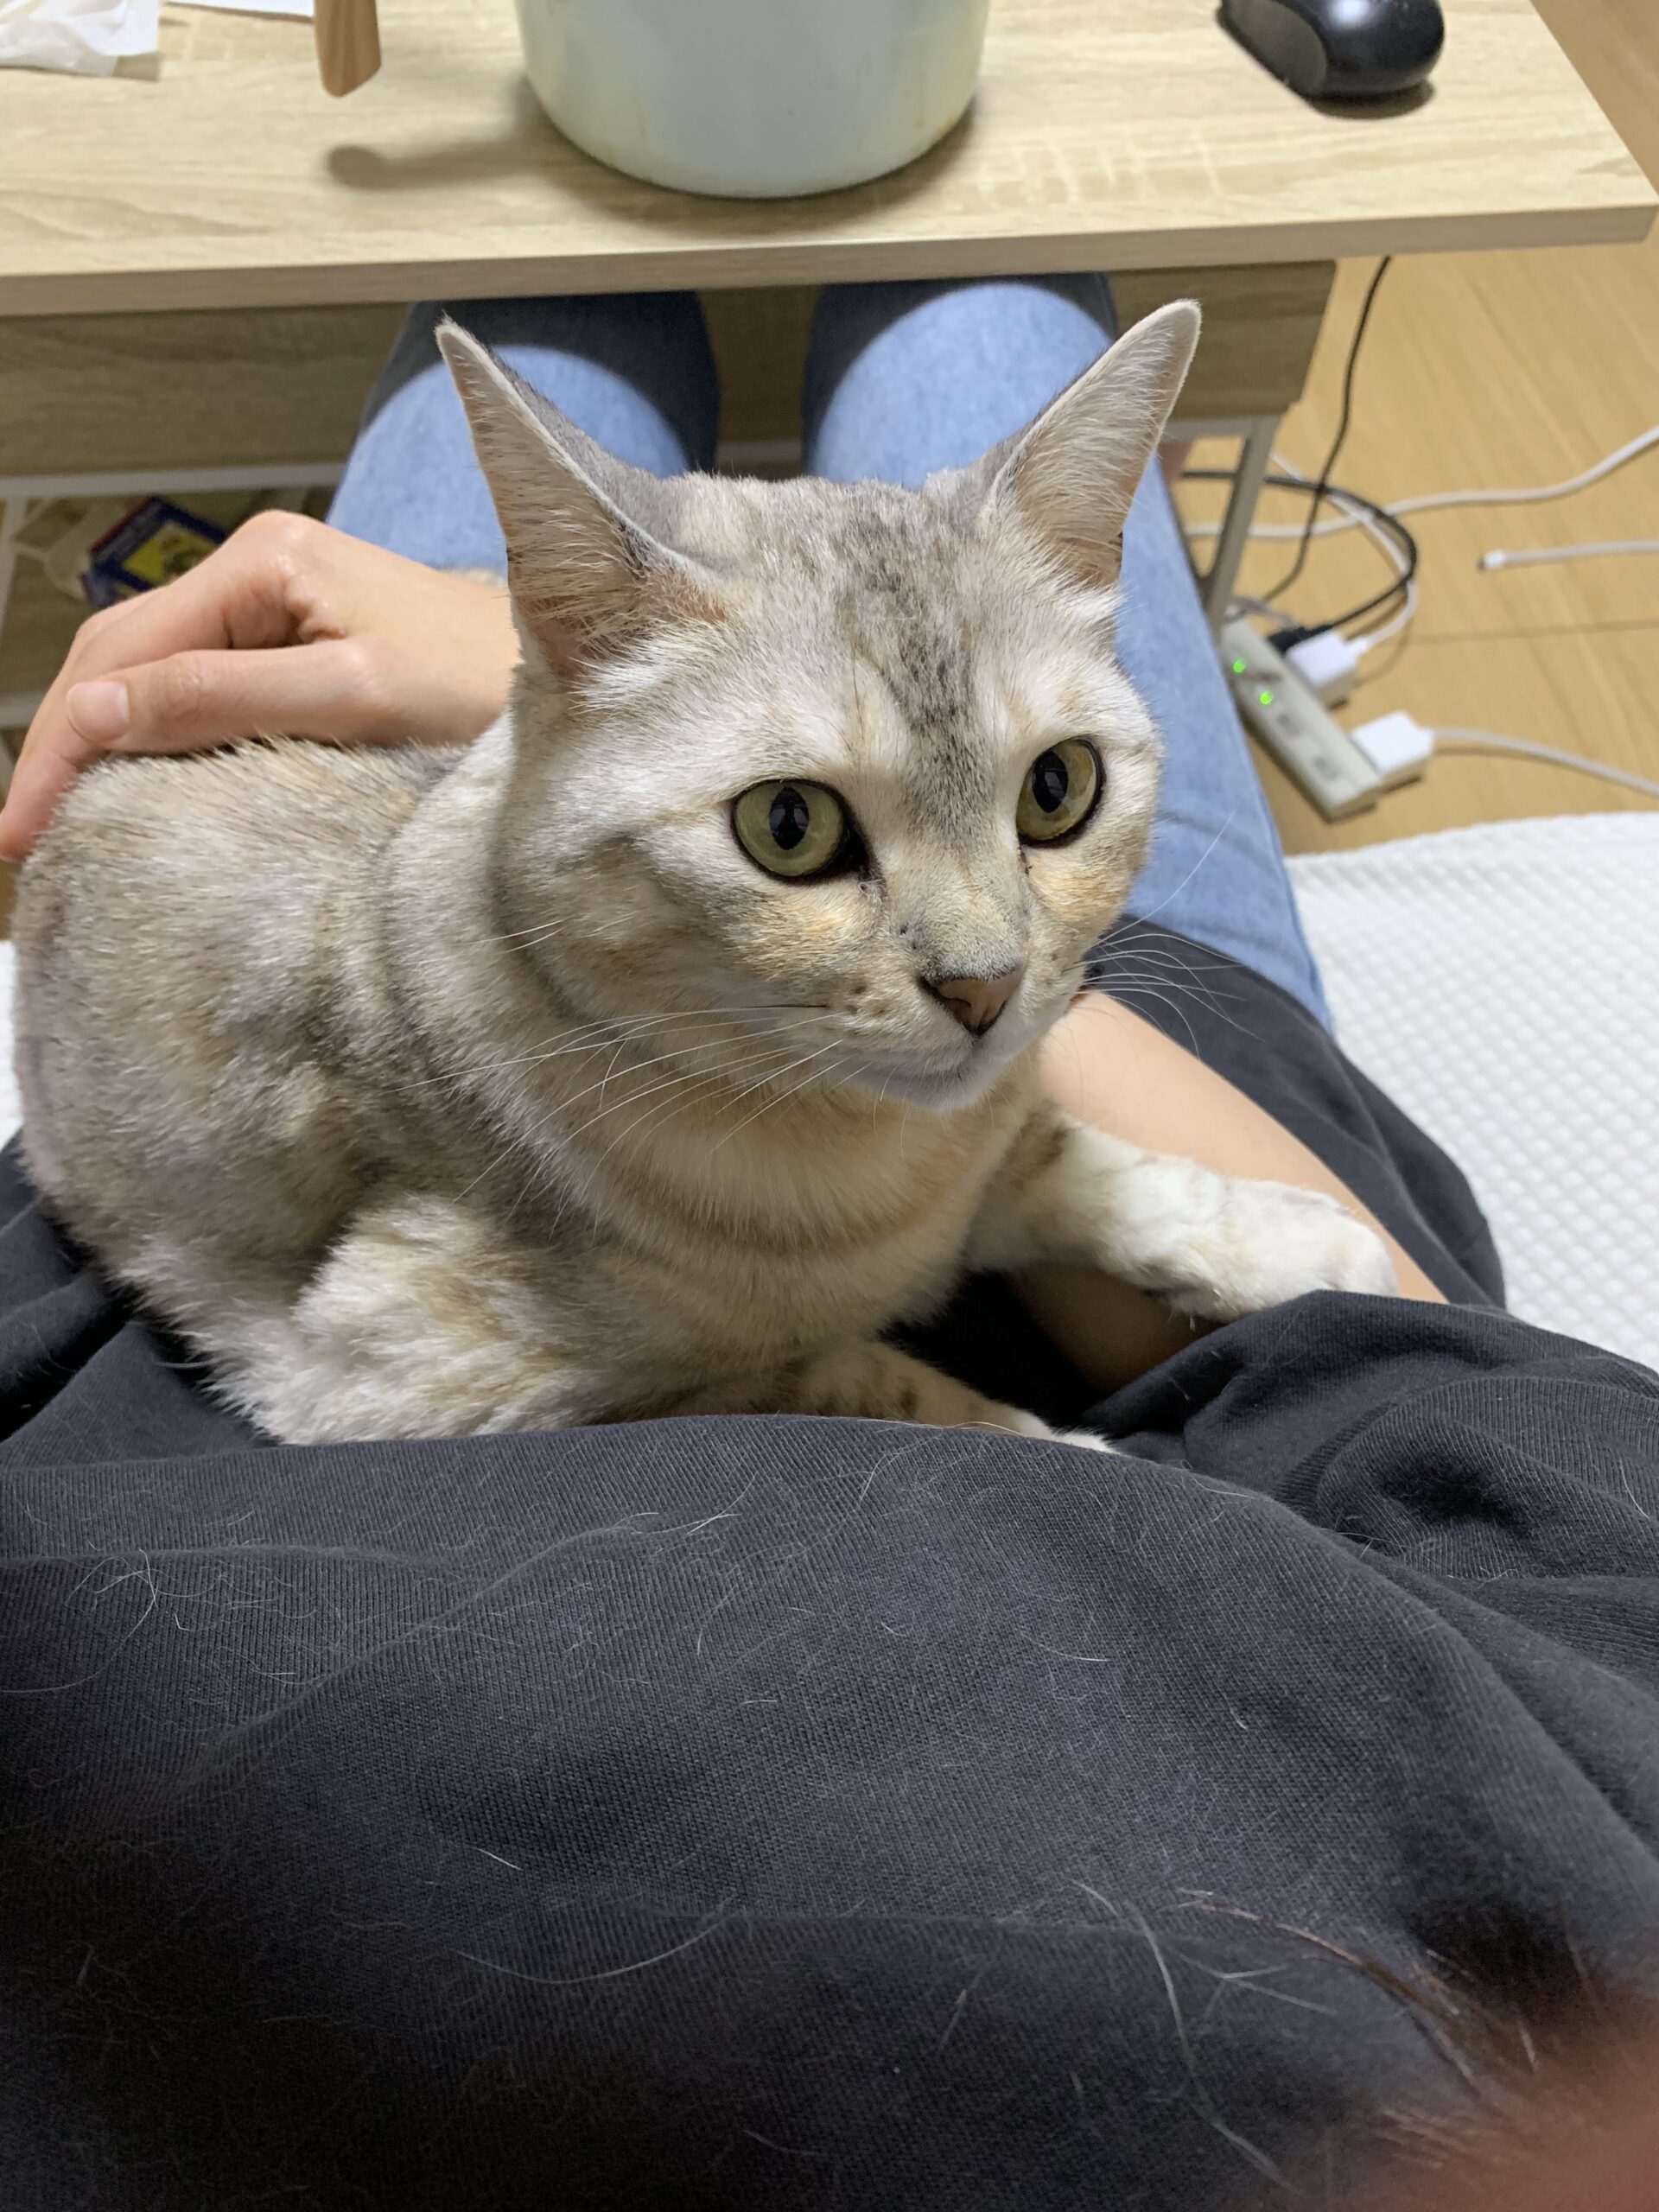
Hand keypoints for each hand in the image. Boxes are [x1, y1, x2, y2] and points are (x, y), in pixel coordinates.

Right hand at [0, 511, 520, 861]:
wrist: (587, 665)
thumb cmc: (491, 678)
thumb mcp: (353, 694)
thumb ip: (223, 699)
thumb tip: (98, 718)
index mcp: (263, 564)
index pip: (119, 655)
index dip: (60, 746)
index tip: (20, 833)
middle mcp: (259, 571)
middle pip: (119, 658)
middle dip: (62, 748)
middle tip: (20, 846)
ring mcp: (279, 606)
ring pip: (151, 675)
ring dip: (99, 746)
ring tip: (56, 827)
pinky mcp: (304, 646)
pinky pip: (199, 689)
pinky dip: (153, 740)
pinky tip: (129, 790)